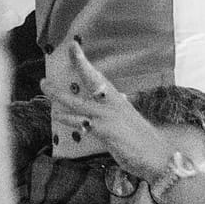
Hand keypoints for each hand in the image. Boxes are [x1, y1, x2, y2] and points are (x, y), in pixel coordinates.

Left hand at [58, 43, 204, 180]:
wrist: (159, 156)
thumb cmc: (142, 141)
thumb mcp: (125, 122)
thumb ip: (112, 113)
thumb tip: (101, 109)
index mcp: (118, 100)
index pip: (99, 77)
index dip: (84, 61)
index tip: (73, 46)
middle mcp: (113, 104)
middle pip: (92, 80)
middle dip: (77, 65)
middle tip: (65, 51)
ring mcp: (109, 117)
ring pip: (78, 102)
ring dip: (59, 95)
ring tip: (45, 86)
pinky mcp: (106, 132)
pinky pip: (82, 124)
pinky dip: (69, 120)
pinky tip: (57, 116)